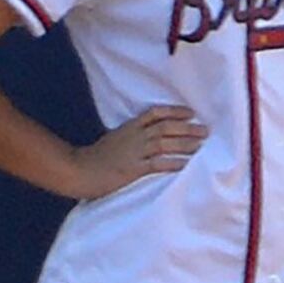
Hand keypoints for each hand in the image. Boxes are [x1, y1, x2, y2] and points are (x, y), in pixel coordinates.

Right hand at [67, 105, 204, 199]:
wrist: (78, 170)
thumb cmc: (95, 157)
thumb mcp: (114, 139)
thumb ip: (131, 136)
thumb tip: (149, 135)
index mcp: (129, 128)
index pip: (154, 114)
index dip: (174, 111)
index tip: (191, 113)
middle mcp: (134, 137)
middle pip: (165, 128)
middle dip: (187, 128)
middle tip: (205, 130)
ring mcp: (133, 153)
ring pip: (165, 144)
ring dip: (185, 145)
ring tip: (201, 146)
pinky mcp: (133, 169)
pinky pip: (158, 164)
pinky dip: (174, 163)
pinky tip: (186, 164)